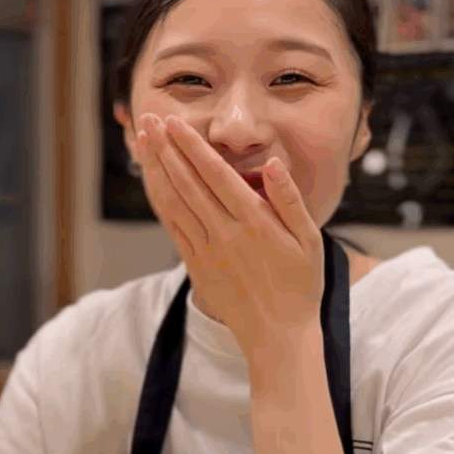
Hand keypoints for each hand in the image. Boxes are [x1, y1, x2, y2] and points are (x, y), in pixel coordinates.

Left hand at [135, 113, 324, 358]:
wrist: (277, 336)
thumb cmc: (300, 285)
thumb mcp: (309, 241)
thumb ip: (290, 200)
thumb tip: (272, 164)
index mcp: (253, 223)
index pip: (215, 176)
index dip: (191, 147)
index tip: (175, 123)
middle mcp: (224, 234)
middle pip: (187, 183)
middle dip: (166, 148)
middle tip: (150, 118)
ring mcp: (206, 250)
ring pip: (174, 202)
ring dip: (156, 169)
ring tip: (144, 141)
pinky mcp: (196, 265)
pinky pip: (173, 226)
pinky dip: (160, 200)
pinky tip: (152, 181)